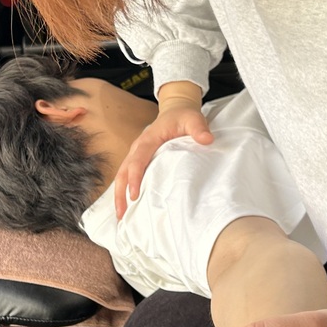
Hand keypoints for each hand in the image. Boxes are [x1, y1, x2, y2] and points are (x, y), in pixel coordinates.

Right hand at [114, 100, 213, 217]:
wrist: (175, 111)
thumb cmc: (183, 117)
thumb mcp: (193, 119)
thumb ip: (199, 129)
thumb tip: (207, 140)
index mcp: (148, 139)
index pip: (138, 160)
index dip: (135, 178)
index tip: (135, 195)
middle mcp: (137, 147)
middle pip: (123, 171)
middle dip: (120, 192)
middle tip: (122, 213)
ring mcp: (136, 154)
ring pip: (122, 175)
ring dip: (119, 194)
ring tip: (121, 215)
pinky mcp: (138, 160)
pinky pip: (127, 175)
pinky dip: (124, 190)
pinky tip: (127, 206)